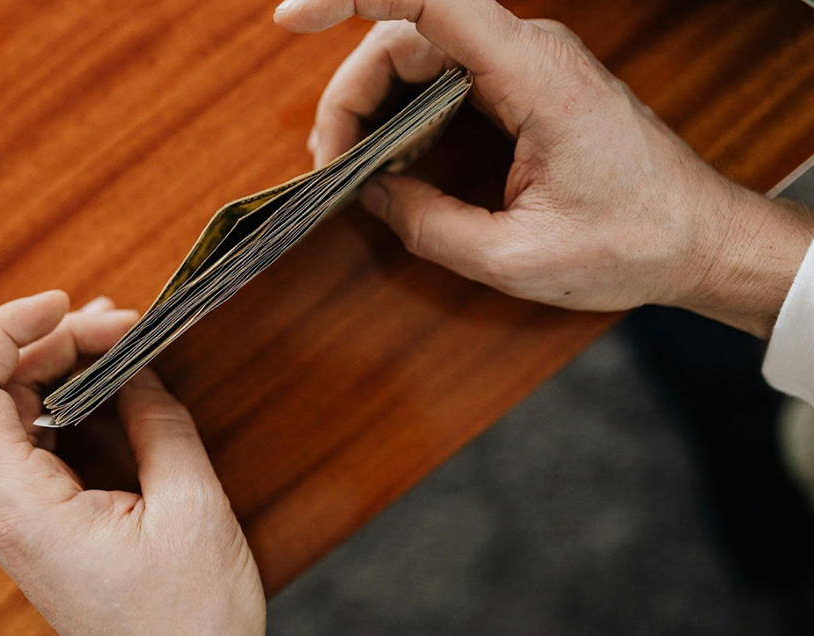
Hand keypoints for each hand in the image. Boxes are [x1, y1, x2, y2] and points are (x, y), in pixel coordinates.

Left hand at [0, 291, 265, 635]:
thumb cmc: (190, 623)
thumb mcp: (191, 508)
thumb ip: (158, 423)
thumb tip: (136, 368)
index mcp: (26, 511)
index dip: (4, 331)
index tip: (62, 304)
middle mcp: (10, 515)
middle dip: (51, 343)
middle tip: (119, 323)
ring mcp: (26, 523)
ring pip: (18, 418)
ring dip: (60, 369)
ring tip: (115, 336)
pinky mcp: (50, 528)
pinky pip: (43, 447)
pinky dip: (72, 404)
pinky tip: (111, 383)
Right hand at [275, 0, 813, 337]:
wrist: (700, 240)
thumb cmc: (631, 242)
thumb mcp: (514, 256)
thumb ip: (428, 225)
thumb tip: (371, 194)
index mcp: (532, 74)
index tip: (290, 18)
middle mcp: (527, 51)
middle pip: (406, 33)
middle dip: (351, 93)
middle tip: (330, 163)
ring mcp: (526, 64)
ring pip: (420, 52)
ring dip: (373, 103)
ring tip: (352, 167)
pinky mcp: (525, 85)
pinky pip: (445, 76)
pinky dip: (404, 110)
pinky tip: (391, 158)